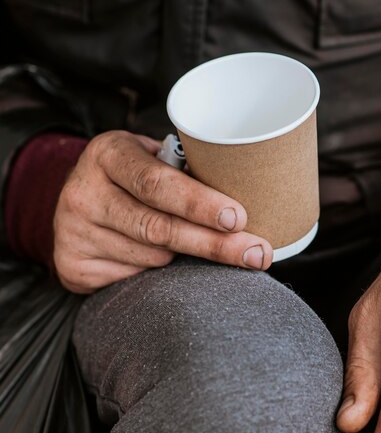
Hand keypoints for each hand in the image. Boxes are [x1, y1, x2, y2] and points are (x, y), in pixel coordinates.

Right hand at [53, 130, 271, 292]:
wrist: (80, 199)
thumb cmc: (135, 178)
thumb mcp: (151, 159)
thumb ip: (186, 175)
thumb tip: (254, 202)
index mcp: (109, 153)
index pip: (156, 182)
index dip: (200, 203)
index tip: (239, 218)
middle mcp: (83, 191)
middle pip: (158, 228)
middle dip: (214, 245)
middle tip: (256, 254)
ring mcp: (73, 231)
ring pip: (153, 258)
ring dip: (185, 259)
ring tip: (195, 246)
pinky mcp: (73, 265)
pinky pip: (135, 278)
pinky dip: (159, 275)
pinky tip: (162, 263)